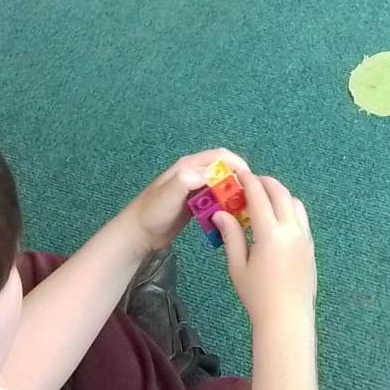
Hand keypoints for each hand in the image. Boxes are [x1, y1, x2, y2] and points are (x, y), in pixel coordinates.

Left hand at [126, 148, 250, 248]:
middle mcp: (194, 173)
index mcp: (189, 166)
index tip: (250, 182)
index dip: (238, 165)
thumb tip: (213, 172)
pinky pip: (216, 200)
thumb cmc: (152, 211)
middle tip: (250, 199)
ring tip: (244, 209)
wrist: (138, 233)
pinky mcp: (196, 204)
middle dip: (238, 181)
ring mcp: (195, 189)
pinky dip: (225, 206)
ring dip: (233, 194)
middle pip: (224, 170)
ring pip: (222, 186)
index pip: (221, 156)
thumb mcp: (169, 194)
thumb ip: (188, 179)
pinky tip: (230, 217)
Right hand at [216, 171, 315, 325]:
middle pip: (280, 193)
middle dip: (265, 182)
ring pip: (295, 203)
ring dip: (280, 194)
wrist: (287, 319)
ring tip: (265, 199)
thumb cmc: (257, 296)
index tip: (239, 173)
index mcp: (270, 233)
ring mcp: (305, 237)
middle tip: (251, 182)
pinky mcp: (311, 246)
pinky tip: (278, 219)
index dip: (248, 181)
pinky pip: (302, 218)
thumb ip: (231, 236)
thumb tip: (220, 213)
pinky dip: (290, 209)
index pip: (259, 196)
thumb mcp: (237, 266)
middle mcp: (291, 229)